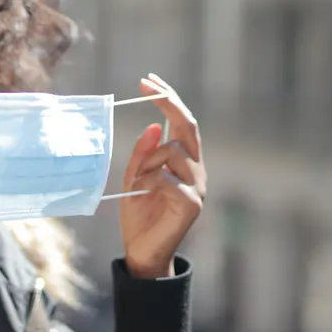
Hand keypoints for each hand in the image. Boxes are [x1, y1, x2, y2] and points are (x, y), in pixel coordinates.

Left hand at [120, 73, 207, 278]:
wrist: (141, 250)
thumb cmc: (138, 213)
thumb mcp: (133, 177)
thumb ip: (142, 154)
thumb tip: (155, 126)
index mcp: (183, 160)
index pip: (181, 122)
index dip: (167, 99)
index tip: (147, 81)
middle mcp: (196, 169)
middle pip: (188, 125)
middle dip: (168, 102)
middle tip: (146, 85)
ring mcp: (198, 186)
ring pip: (172, 150)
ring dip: (147, 160)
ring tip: (137, 183)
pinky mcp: (192, 204)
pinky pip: (168, 178)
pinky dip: (150, 181)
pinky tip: (144, 195)